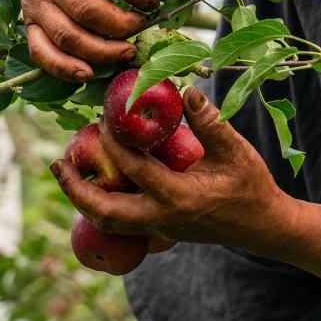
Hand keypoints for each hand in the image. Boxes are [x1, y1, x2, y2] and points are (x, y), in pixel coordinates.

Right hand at [9, 0, 183, 81]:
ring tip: (128, 52)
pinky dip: (64, 67)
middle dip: (123, 26)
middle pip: (88, 9)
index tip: (154, 3)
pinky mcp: (28, 22)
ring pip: (67, 35)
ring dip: (102, 52)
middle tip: (142, 26)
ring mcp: (36, 0)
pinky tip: (88, 74)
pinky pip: (41, 52)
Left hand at [50, 86, 294, 252]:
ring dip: (83, 199)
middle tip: (58, 161)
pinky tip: (97, 184)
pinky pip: (120, 223)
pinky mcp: (159, 231)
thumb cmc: (251, 186)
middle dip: (76, 187)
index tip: (102, 118)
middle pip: (104, 210)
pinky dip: (102, 205)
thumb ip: (210, 122)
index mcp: (179, 197)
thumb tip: (185, 89)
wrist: (262, 225)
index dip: (113, 142)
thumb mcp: (236, 151)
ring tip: (69, 173)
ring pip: (107, 222)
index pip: (134, 169)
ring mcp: (158, 229)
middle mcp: (162, 218)